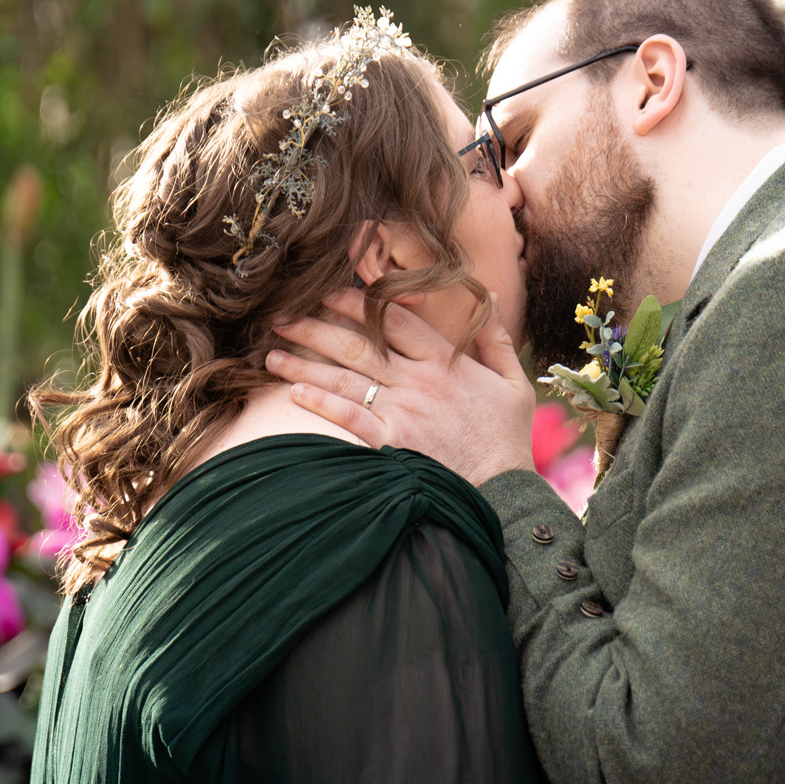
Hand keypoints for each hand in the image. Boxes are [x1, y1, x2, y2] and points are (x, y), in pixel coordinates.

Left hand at [265, 290, 537, 485]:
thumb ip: (494, 336)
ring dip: (304, 366)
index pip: (394, 320)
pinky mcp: (391, 442)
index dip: (359, 302)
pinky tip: (293, 394)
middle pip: (358, 346)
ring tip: (271, 356)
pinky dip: (320, 404)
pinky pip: (348, 418)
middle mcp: (418, 382)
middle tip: (282, 318)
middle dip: (316, 328)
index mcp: (445, 361)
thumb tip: (486, 294)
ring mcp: (402, 412)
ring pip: (344, 380)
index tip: (329, 292)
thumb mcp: (513, 380)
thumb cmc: (507, 436)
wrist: (502, 491)